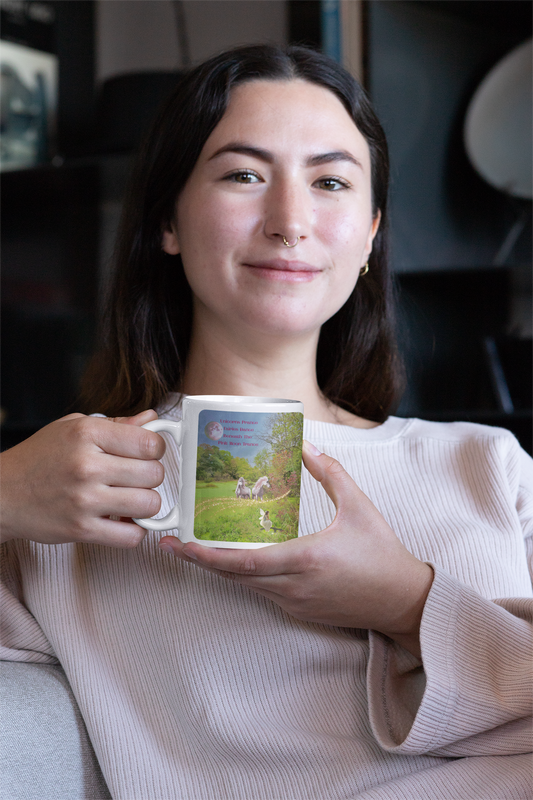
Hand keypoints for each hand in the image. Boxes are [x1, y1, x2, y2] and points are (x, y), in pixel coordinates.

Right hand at [0, 410, 165, 547]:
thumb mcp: (73, 427)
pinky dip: (134, 531)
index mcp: (87, 434)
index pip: (149, 442)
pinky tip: (121, 521)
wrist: (2, 494)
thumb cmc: (39, 458)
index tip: (146, 454)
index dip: (155, 450)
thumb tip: (152, 419)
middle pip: (154, 474)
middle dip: (150, 477)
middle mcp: (87, 465)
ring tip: (129, 499)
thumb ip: (117, 424)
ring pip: (149, 505)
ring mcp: (84, 500)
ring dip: (145, 505)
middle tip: (134, 478)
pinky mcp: (81, 530)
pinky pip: (132, 536)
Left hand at [160, 441, 432, 656]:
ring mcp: (294, 602)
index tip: (179, 545)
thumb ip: (331, 474)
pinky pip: (261, 592)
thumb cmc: (383, 554)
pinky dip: (242, 576)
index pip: (243, 561)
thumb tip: (305, 447)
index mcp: (305, 558)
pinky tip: (233, 559)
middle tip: (172, 544)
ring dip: (219, 569)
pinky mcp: (299, 610)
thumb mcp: (360, 506)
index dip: (206, 555)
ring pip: (245, 586)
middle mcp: (293, 585)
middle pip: (234, 576)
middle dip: (199, 562)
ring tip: (195, 547)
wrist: (402, 601)